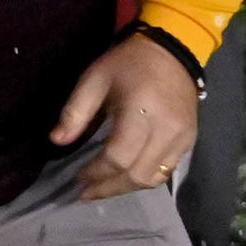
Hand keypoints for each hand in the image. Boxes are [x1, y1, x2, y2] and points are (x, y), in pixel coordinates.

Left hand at [49, 32, 198, 200]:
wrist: (172, 52)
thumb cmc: (128, 64)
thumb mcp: (94, 80)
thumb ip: (75, 112)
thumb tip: (56, 141)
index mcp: (141, 113)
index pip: (118, 156)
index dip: (96, 172)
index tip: (77, 179)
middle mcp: (166, 131)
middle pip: (137, 174)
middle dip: (109, 188)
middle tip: (85, 193)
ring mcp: (182, 139)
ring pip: (154, 178)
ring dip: (126, 188)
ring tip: (102, 189)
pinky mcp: (190, 141)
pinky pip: (166, 171)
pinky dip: (144, 179)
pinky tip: (125, 178)